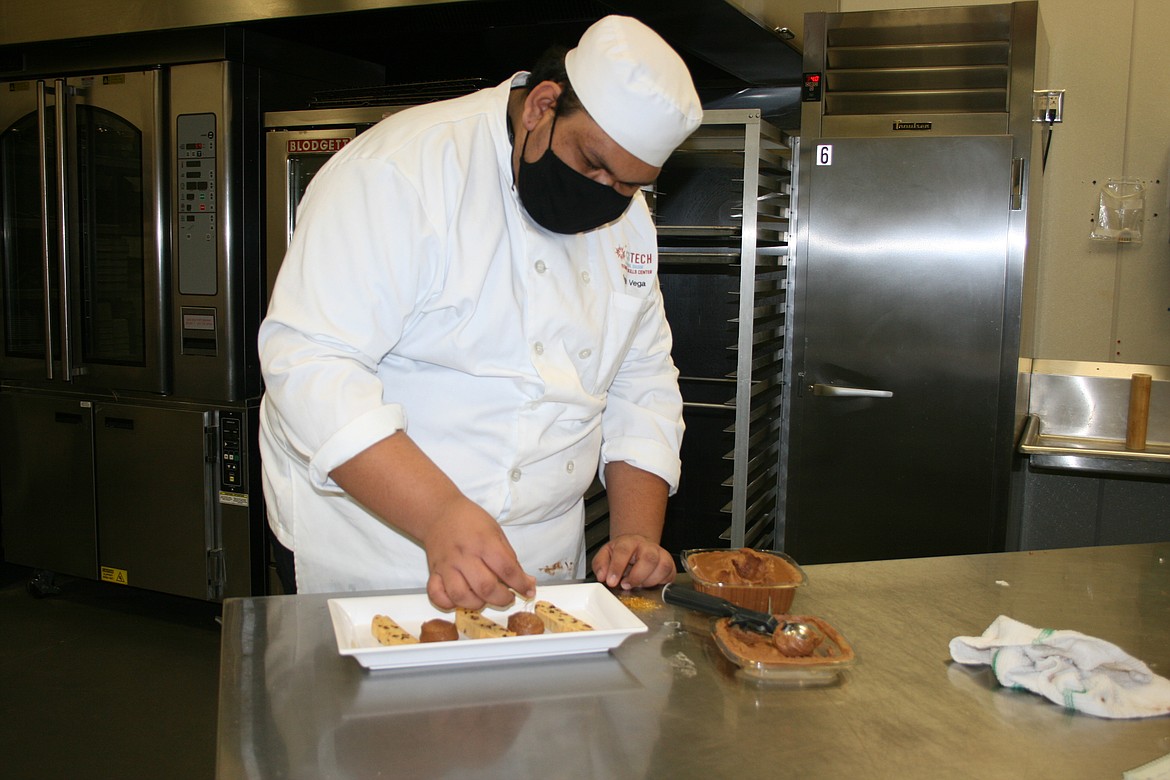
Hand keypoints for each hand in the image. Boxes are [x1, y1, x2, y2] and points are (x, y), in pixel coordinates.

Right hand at [422, 496, 535, 610]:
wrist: (439, 512)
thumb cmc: (471, 521)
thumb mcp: (496, 532)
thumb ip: (510, 558)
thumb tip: (526, 582)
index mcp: (484, 542)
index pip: (507, 569)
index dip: (521, 584)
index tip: (528, 591)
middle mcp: (464, 555)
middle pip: (485, 587)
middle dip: (502, 599)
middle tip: (508, 597)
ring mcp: (447, 566)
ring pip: (460, 596)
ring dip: (477, 604)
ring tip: (485, 599)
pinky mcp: (433, 572)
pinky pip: (437, 595)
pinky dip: (449, 603)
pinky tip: (460, 599)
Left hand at [591, 534, 675, 589]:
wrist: (638, 546)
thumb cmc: (623, 552)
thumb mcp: (606, 554)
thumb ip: (600, 564)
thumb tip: (602, 576)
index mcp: (629, 542)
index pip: (624, 551)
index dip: (617, 567)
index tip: (611, 581)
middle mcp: (647, 546)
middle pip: (648, 558)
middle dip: (636, 576)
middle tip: (626, 585)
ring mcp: (660, 554)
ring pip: (662, 566)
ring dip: (648, 581)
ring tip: (638, 585)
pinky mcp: (669, 564)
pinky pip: (669, 574)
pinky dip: (659, 582)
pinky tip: (648, 584)